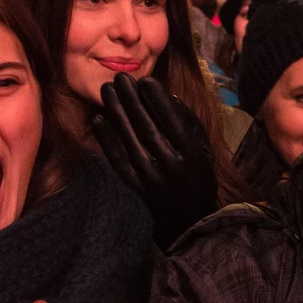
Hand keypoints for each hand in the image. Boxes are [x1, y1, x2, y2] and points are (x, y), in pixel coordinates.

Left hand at [92, 72, 217, 247]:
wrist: (190, 224)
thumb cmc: (199, 180)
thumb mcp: (204, 151)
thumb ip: (189, 124)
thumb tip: (169, 97)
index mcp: (192, 153)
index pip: (171, 119)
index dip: (156, 98)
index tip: (145, 80)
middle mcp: (171, 164)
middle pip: (147, 125)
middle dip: (132, 99)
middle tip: (120, 78)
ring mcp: (151, 178)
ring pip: (130, 139)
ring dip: (116, 112)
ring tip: (107, 90)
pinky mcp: (135, 189)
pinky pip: (117, 160)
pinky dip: (107, 139)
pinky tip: (98, 120)